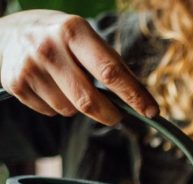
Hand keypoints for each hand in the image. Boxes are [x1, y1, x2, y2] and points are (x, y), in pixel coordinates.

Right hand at [0, 10, 157, 124]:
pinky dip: (59, 107)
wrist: (7, 32)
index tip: (151, 111)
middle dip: (110, 114)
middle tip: (117, 116)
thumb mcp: (85, 37)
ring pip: (70, 109)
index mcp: (74, 31)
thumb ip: (110, 63)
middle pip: (89, 100)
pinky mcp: (15, 83)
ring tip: (71, 86)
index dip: (134, 95)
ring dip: (79, 107)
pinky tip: (52, 88)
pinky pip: (51, 112)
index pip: (111, 71)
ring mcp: (30, 66)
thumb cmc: (60, 38)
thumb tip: (140, 97)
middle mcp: (49, 47)